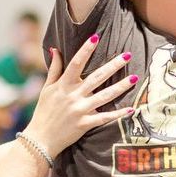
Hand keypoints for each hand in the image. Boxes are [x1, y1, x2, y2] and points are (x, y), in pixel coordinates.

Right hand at [25, 37, 134, 156]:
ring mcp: (80, 110)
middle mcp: (73, 96)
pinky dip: (118, 114)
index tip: (96, 37)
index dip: (85, 50)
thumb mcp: (47, 89)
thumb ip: (54, 69)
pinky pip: (105, 118)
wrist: (40, 139)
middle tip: (127, 55)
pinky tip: (131, 109)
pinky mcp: (85, 124)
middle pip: (96, 77)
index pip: (75, 63)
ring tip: (135, 77)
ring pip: (105, 96)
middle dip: (113, 66)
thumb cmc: (43, 112)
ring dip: (121, 87)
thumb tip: (55, 49)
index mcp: (63, 85)